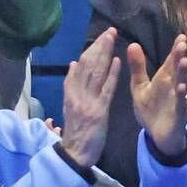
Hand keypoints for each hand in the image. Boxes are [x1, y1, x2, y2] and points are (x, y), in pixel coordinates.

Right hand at [57, 28, 122, 169]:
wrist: (74, 155)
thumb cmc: (74, 132)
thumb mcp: (69, 107)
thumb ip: (71, 86)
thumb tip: (73, 64)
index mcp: (70, 93)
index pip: (81, 67)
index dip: (90, 51)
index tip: (99, 38)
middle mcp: (77, 94)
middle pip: (89, 66)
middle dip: (99, 47)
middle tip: (109, 31)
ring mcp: (87, 102)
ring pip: (96, 73)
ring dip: (104, 54)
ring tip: (112, 39)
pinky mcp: (98, 112)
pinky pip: (106, 90)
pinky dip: (111, 75)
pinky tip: (117, 61)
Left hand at [128, 36, 186, 159]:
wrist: (156, 135)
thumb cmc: (150, 109)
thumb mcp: (140, 87)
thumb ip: (138, 67)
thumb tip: (133, 44)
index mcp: (164, 79)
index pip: (170, 61)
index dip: (175, 50)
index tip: (181, 36)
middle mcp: (173, 87)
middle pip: (177, 70)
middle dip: (180, 57)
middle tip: (182, 43)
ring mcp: (177, 100)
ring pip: (182, 85)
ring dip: (183, 74)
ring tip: (184, 61)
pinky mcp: (177, 114)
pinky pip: (180, 104)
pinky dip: (181, 96)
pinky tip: (181, 88)